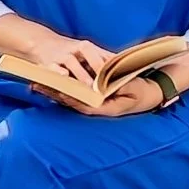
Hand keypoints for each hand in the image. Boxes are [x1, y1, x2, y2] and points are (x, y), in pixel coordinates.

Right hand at [22, 32, 113, 84]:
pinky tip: (64, 77)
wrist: (40, 41)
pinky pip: (53, 67)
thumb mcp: (87, 51)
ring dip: (81, 76)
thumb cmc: (69, 50)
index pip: (104, 56)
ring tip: (90, 89)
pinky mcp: (48, 63)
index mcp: (88, 47)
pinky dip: (58, 71)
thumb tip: (123, 67)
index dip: (113, 67)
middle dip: (98, 69)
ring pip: (72, 63)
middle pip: (90, 55)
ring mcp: (62, 55)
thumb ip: (103, 59)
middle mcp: (76, 50)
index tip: (122, 77)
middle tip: (107, 85)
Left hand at [31, 76, 164, 117]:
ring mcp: (95, 102)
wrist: (152, 93)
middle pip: (71, 101)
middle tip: (37, 85)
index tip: (54, 90)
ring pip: (71, 97)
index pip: (82, 103)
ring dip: (54, 90)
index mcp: (106, 107)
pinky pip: (76, 92)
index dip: (68, 97)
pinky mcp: (94, 96)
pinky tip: (50, 81)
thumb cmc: (143, 92)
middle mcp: (97, 107)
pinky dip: (63, 86)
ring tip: (36, 83)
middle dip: (54, 93)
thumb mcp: (134, 88)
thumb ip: (119, 86)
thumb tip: (103, 83)